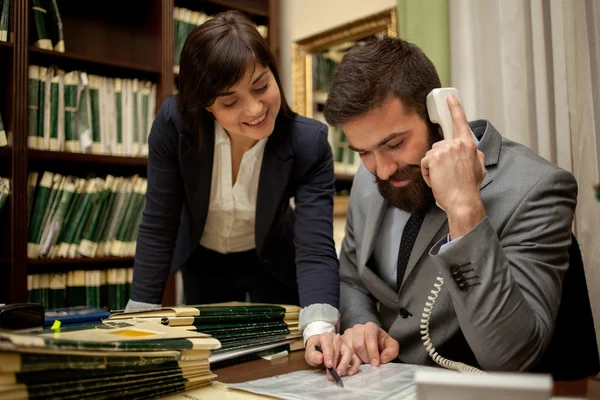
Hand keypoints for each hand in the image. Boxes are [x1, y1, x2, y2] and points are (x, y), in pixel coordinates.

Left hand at [305, 333, 360, 378]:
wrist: (319, 348)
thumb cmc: (315, 350)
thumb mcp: (309, 353)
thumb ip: (313, 355)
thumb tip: (320, 358)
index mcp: (326, 337)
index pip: (328, 346)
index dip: (329, 356)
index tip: (329, 365)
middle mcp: (337, 339)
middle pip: (338, 350)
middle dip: (335, 364)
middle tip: (332, 375)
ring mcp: (344, 344)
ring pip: (348, 352)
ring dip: (344, 364)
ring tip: (338, 374)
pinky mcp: (349, 351)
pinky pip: (355, 358)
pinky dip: (354, 366)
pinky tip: (349, 373)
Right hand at [342, 322, 398, 365]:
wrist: (372, 342)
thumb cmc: (381, 344)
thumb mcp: (391, 346)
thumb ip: (391, 351)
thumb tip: (383, 359)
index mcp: (370, 327)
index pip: (369, 338)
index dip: (373, 352)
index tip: (376, 364)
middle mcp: (358, 328)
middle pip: (359, 345)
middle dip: (365, 358)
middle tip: (370, 364)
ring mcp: (348, 333)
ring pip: (349, 349)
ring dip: (357, 360)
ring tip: (363, 364)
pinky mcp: (341, 341)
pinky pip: (342, 352)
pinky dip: (347, 361)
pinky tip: (352, 366)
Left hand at [421, 94, 485, 237]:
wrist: (463, 201)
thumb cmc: (469, 188)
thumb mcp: (479, 167)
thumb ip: (474, 154)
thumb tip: (472, 150)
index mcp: (468, 145)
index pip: (461, 122)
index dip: (455, 108)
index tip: (450, 97)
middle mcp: (457, 144)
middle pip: (439, 145)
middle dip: (439, 159)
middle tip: (447, 174)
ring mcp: (445, 150)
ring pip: (430, 155)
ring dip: (432, 167)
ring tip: (443, 178)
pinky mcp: (434, 158)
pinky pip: (424, 163)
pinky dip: (427, 174)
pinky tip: (436, 180)